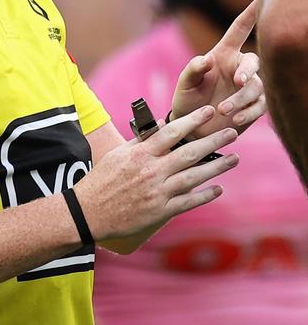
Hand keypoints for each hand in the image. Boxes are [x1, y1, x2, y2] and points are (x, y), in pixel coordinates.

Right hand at [75, 106, 237, 240]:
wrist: (89, 213)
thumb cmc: (102, 180)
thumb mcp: (118, 154)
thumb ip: (141, 140)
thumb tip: (161, 125)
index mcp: (140, 154)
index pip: (172, 132)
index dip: (193, 120)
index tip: (208, 111)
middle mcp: (152, 171)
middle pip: (190, 152)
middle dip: (214, 141)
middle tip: (232, 132)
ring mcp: (157, 192)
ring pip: (194, 176)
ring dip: (217, 167)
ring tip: (234, 159)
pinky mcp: (160, 211)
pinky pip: (188, 202)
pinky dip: (204, 195)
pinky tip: (218, 189)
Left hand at [171, 0, 264, 136]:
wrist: (191, 128)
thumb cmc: (187, 100)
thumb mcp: (185, 83)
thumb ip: (193, 68)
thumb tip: (207, 59)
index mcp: (223, 55)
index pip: (239, 30)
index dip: (250, 14)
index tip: (259, 0)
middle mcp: (238, 68)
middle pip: (254, 61)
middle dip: (248, 71)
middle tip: (238, 82)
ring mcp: (248, 87)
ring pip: (256, 87)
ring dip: (241, 98)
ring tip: (223, 110)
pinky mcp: (253, 106)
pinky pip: (259, 106)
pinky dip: (248, 112)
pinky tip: (234, 120)